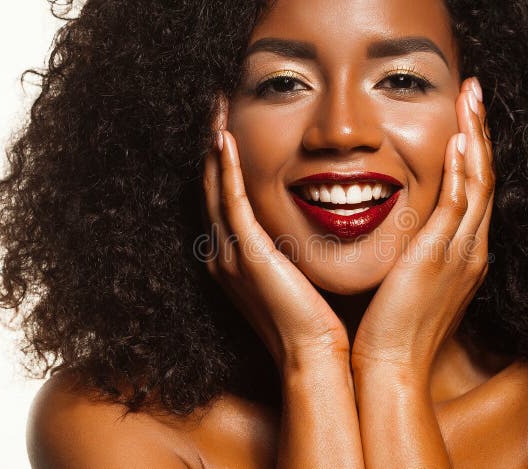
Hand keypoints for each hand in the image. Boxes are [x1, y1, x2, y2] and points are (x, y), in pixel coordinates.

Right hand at [202, 100, 349, 369]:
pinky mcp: (248, 256)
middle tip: (216, 105)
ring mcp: (232, 255)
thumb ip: (290, 248)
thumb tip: (308, 222)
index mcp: (235, 260)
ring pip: (216, 188)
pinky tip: (225, 139)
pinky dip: (227, 169)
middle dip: (213, 145)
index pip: (224, 199)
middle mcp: (225, 255)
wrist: (314, 355)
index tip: (230, 126)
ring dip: (216, 147)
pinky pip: (232, 202)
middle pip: (211, 187)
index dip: (223, 162)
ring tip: (217, 108)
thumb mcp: (297, 275)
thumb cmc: (315, 320)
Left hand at [351, 77, 494, 380]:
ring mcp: (461, 252)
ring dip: (475, 136)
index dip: (473, 152)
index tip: (465, 119)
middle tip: (475, 91)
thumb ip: (416, 252)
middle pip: (484, 178)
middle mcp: (471, 250)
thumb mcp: (410, 282)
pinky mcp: (441, 256)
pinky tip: (458, 138)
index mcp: (464, 255)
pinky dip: (461, 169)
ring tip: (471, 97)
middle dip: (481, 131)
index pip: (473, 191)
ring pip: (478, 182)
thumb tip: (405, 233)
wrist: (389, 365)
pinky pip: (458, 203)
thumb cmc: (394, 328)